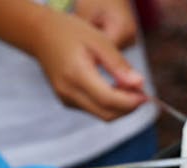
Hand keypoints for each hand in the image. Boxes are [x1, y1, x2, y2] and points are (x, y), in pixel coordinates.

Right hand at [32, 9, 146, 120]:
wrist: (40, 34)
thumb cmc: (72, 33)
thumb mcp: (100, 42)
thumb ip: (119, 65)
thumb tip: (139, 84)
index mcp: (76, 75)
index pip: (109, 100)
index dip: (131, 102)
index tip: (146, 95)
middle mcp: (68, 92)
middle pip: (107, 113)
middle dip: (129, 107)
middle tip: (140, 92)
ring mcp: (66, 99)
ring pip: (102, 115)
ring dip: (121, 107)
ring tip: (128, 88)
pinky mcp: (67, 102)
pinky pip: (94, 110)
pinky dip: (109, 105)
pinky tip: (114, 89)